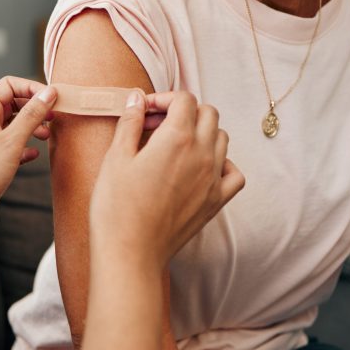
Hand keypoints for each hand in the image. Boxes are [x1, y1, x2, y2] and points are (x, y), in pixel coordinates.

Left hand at [0, 76, 57, 251]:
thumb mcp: (9, 143)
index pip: (9, 85)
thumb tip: (49, 93)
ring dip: (32, 127)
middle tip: (56, 118)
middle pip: (12, 103)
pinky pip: (11, 147)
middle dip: (35, 107)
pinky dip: (25, 148)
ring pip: (13, 126)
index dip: (33, 88)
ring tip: (48, 136)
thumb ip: (31, 116)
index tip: (55, 99)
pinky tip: (35, 156)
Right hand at [90, 90, 244, 265]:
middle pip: (208, 114)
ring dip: (201, 132)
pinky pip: (234, 173)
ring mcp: (213, 179)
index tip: (144, 111)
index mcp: (177, 138)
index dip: (163, 98)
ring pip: (222, 138)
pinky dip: (222, 163)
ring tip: (173, 145)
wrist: (130, 251)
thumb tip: (137, 98)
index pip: (184, 99)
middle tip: (156, 125)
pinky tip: (199, 168)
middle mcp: (202, 154)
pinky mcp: (215, 202)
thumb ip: (130, 122)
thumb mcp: (116, 157)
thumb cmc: (117, 205)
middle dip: (183, 111)